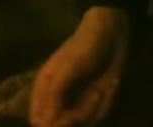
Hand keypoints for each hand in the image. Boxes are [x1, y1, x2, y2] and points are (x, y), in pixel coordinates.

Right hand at [29, 7, 131, 126]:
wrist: (112, 35)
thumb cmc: (84, 47)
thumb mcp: (67, 68)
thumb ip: (54, 94)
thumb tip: (45, 122)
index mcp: (46, 90)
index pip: (39, 120)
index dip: (51, 124)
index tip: (67, 118)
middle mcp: (60, 99)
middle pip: (63, 124)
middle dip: (81, 115)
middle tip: (96, 94)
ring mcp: (78, 100)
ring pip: (85, 120)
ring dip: (98, 106)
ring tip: (105, 85)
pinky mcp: (96, 100)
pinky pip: (100, 112)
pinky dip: (108, 101)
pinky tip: (113, 83)